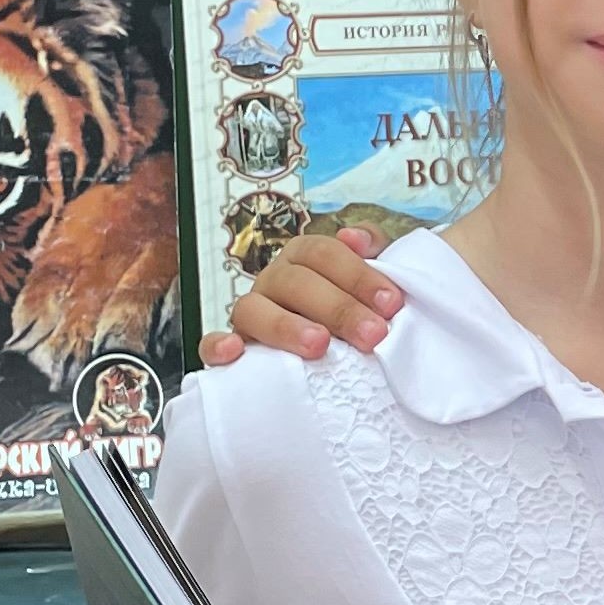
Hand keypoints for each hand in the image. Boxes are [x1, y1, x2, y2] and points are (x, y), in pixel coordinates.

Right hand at [199, 225, 399, 365]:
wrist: (339, 367)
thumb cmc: (355, 316)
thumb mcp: (371, 285)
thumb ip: (374, 253)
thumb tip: (356, 238)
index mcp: (304, 258)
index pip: (325, 253)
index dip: (358, 274)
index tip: (392, 303)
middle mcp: (274, 280)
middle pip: (296, 281)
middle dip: (338, 307)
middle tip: (373, 335)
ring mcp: (250, 313)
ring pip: (253, 309)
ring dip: (285, 326)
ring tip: (319, 345)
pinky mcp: (233, 348)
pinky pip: (211, 344)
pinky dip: (218, 346)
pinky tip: (234, 352)